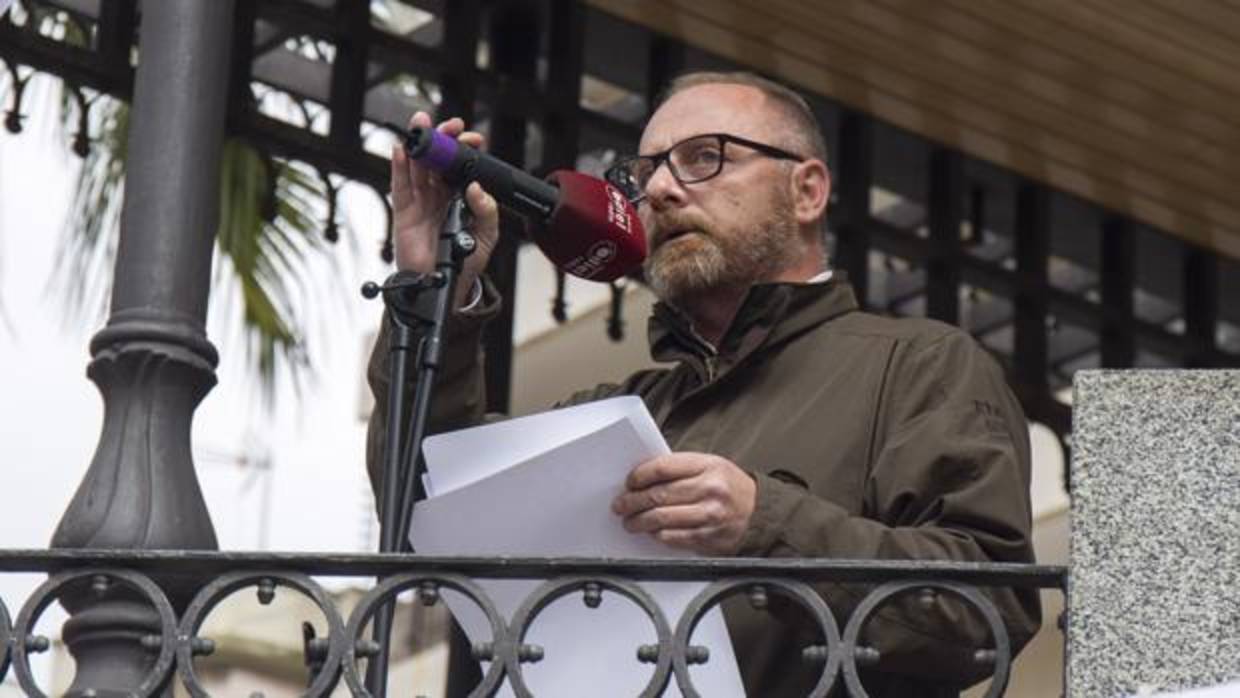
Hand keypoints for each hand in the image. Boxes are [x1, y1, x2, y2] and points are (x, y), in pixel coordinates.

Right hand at [390, 111, 499, 307]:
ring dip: (419, 144)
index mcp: (460, 198)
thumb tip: (476, 188)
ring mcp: (421, 202)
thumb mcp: (485, 237)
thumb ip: (486, 212)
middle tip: (449, 125)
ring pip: (418, 168)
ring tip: (421, 123)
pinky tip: (401, 150)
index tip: (473, 139)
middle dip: (442, 139)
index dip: (465, 150)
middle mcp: (439, 196)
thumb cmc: (463, 263)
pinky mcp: (404, 212)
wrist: (442, 287)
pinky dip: (399, 167)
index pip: (462, 167)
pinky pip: (400, 186)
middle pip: (438, 161)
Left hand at [611, 452, 755, 555]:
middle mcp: (710, 489)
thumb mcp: (710, 466)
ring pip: (662, 519)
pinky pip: (673, 537)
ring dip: (639, 521)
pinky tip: (651, 532)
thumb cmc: (730, 487)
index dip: (639, 476)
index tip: (630, 482)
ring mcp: (710, 515)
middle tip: (621, 505)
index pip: (662, 468)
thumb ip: (680, 469)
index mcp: (708, 465)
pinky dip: (657, 535)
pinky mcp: (709, 538)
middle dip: (633, 502)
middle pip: (658, 495)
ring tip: (630, 521)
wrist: (759, 513)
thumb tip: (644, 478)